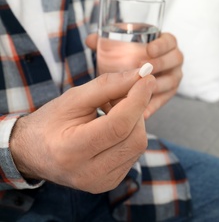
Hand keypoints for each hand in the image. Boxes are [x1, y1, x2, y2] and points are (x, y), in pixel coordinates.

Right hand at [10, 71, 155, 193]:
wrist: (33, 153)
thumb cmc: (51, 122)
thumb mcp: (74, 98)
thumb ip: (109, 85)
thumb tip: (143, 76)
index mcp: (72, 150)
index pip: (118, 125)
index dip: (137, 100)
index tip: (147, 79)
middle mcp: (88, 173)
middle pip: (134, 137)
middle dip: (135, 110)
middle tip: (120, 95)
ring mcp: (101, 182)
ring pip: (138, 145)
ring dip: (134, 122)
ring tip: (113, 111)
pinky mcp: (110, 182)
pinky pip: (133, 153)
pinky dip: (130, 134)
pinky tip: (114, 127)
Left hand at [86, 33, 182, 118]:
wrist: (133, 75)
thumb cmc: (126, 56)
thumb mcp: (116, 46)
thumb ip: (104, 43)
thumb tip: (90, 40)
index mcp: (165, 44)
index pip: (170, 40)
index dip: (162, 44)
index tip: (149, 49)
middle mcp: (172, 61)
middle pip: (175, 60)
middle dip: (161, 64)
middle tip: (145, 69)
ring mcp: (172, 78)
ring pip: (171, 81)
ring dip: (157, 85)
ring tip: (141, 90)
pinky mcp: (166, 95)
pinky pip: (163, 101)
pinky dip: (152, 106)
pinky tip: (141, 113)